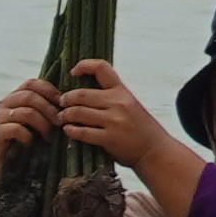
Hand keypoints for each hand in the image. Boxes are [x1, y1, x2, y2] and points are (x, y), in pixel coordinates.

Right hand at [0, 78, 65, 157]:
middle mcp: (4, 103)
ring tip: (49, 137)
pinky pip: (17, 129)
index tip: (62, 103)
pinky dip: (28, 136)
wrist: (8, 163)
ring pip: (26, 113)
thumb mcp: (38, 120)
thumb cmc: (28, 139)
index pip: (31, 83)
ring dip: (43, 125)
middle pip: (30, 96)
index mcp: (14, 96)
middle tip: (59, 123)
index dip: (49, 90)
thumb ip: (46, 107)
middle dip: (49, 110)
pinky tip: (30, 143)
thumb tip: (68, 99)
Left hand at [55, 59, 185, 173]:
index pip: (101, 68)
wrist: (154, 150)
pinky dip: (71, 131)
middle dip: (66, 98)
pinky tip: (68, 131)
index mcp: (122, 91)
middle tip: (61, 103)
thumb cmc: (139, 128)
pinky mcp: (109, 138)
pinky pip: (82, 132)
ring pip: (78, 112)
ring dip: (65, 115)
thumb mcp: (129, 104)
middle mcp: (118, 103)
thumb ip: (110, 97)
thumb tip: (82, 94)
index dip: (84, 66)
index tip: (73, 72)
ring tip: (62, 118)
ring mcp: (114, 121)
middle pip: (81, 94)